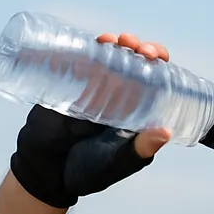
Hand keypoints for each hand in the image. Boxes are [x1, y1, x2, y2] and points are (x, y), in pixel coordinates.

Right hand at [9, 32, 171, 207]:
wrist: (47, 172)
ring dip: (112, 43)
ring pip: (107, 55)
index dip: (158, 61)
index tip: (153, 57)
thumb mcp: (118, 162)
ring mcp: (93, 87)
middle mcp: (119, 94)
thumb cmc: (87, 171)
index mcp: (137, 110)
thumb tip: (166, 132)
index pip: (155, 77)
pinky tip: (87, 43)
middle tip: (131, 45)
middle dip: (136, 46)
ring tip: (110, 41)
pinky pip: (78, 60)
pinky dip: (83, 47)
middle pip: (133, 60)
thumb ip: (140, 150)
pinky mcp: (68, 84)